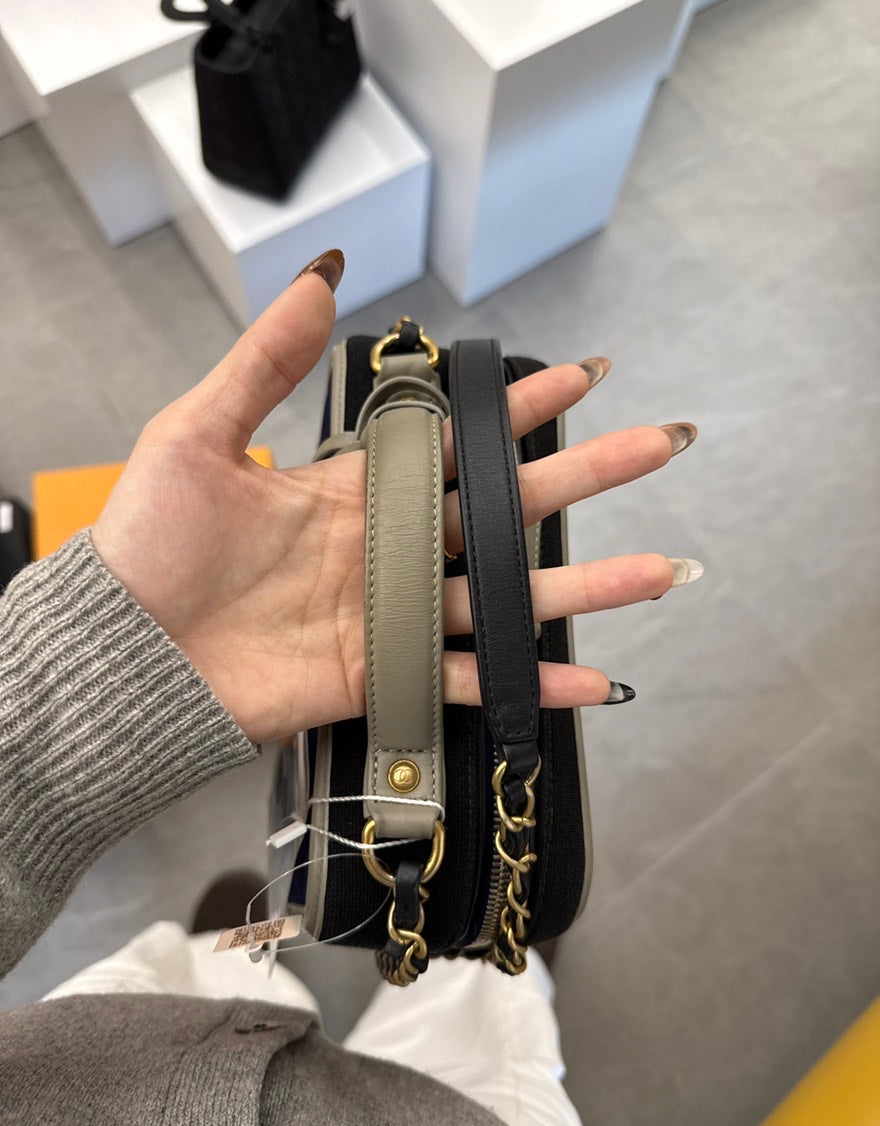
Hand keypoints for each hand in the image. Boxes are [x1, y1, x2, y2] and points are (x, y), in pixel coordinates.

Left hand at [92, 251, 699, 744]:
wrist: (128, 655)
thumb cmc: (148, 546)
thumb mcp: (196, 434)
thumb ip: (263, 361)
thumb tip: (320, 282)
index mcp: (351, 489)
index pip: (454, 440)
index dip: (513, 411)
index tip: (574, 379)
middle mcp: (386, 548)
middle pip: (505, 509)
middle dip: (582, 477)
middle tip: (652, 450)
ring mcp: (391, 613)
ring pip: (508, 596)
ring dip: (584, 587)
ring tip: (657, 572)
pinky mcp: (383, 673)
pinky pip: (470, 677)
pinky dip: (530, 683)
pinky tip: (587, 682)